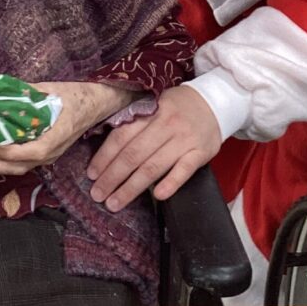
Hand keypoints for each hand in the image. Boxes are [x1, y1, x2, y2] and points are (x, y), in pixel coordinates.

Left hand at [0, 81, 132, 175]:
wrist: (96, 104)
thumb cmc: (75, 96)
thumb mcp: (52, 89)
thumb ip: (27, 93)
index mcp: (58, 135)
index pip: (34, 150)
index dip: (11, 151)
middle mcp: (53, 151)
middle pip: (21, 167)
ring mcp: (49, 156)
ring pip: (19, 168)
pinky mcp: (44, 154)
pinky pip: (22, 163)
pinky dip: (2, 161)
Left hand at [86, 85, 221, 211]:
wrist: (214, 102)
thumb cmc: (177, 107)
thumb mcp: (154, 104)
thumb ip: (134, 122)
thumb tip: (106, 147)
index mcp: (150, 112)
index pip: (122, 136)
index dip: (105, 157)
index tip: (92, 174)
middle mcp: (165, 125)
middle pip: (134, 155)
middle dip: (113, 177)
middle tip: (98, 195)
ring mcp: (183, 140)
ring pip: (153, 166)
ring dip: (132, 187)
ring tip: (115, 203)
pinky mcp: (200, 153)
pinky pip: (184, 171)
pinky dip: (170, 183)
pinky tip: (157, 196)